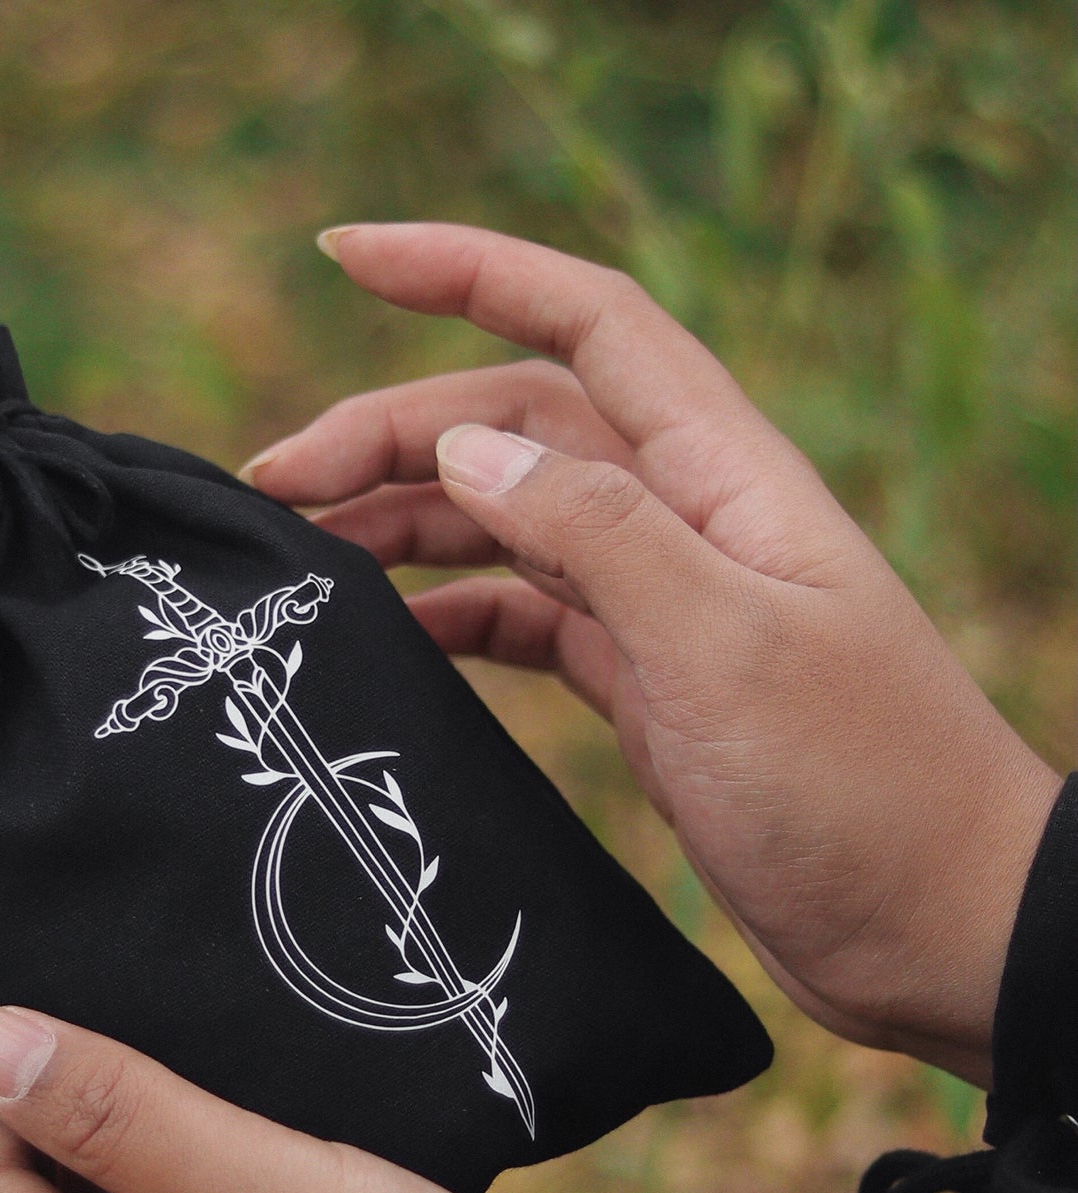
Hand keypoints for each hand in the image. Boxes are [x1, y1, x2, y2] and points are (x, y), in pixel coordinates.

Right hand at [243, 223, 1060, 1086]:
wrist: (934, 926)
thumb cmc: (859, 787)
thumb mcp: (723, 649)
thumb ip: (599, 536)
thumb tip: (469, 451)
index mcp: (720, 478)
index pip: (585, 324)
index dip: (465, 270)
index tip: (343, 254)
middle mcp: (687, 522)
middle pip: (517, 430)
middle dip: (392, 434)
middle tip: (271, 486)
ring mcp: (664, 606)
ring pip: (510, 525)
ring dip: (408, 527)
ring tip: (304, 560)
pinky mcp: (648, 686)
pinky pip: (529, 621)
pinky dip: (455, 617)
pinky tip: (392, 639)